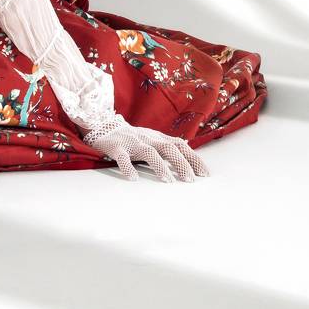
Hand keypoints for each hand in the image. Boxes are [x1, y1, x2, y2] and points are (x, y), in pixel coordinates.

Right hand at [83, 113, 209, 182]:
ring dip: (160, 166)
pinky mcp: (117, 148)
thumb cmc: (133, 138)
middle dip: (181, 163)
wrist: (104, 127)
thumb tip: (189, 150)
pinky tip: (133, 178)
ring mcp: (133, 142)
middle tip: (191, 180)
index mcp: (158, 137)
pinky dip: (128, 167)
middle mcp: (148, 138)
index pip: (180, 145)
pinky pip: (122, 158)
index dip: (193, 158)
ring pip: (149, 152)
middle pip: (169, 148)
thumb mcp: (153, 138)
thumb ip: (168, 144)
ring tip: (168, 181)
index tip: (205, 174)